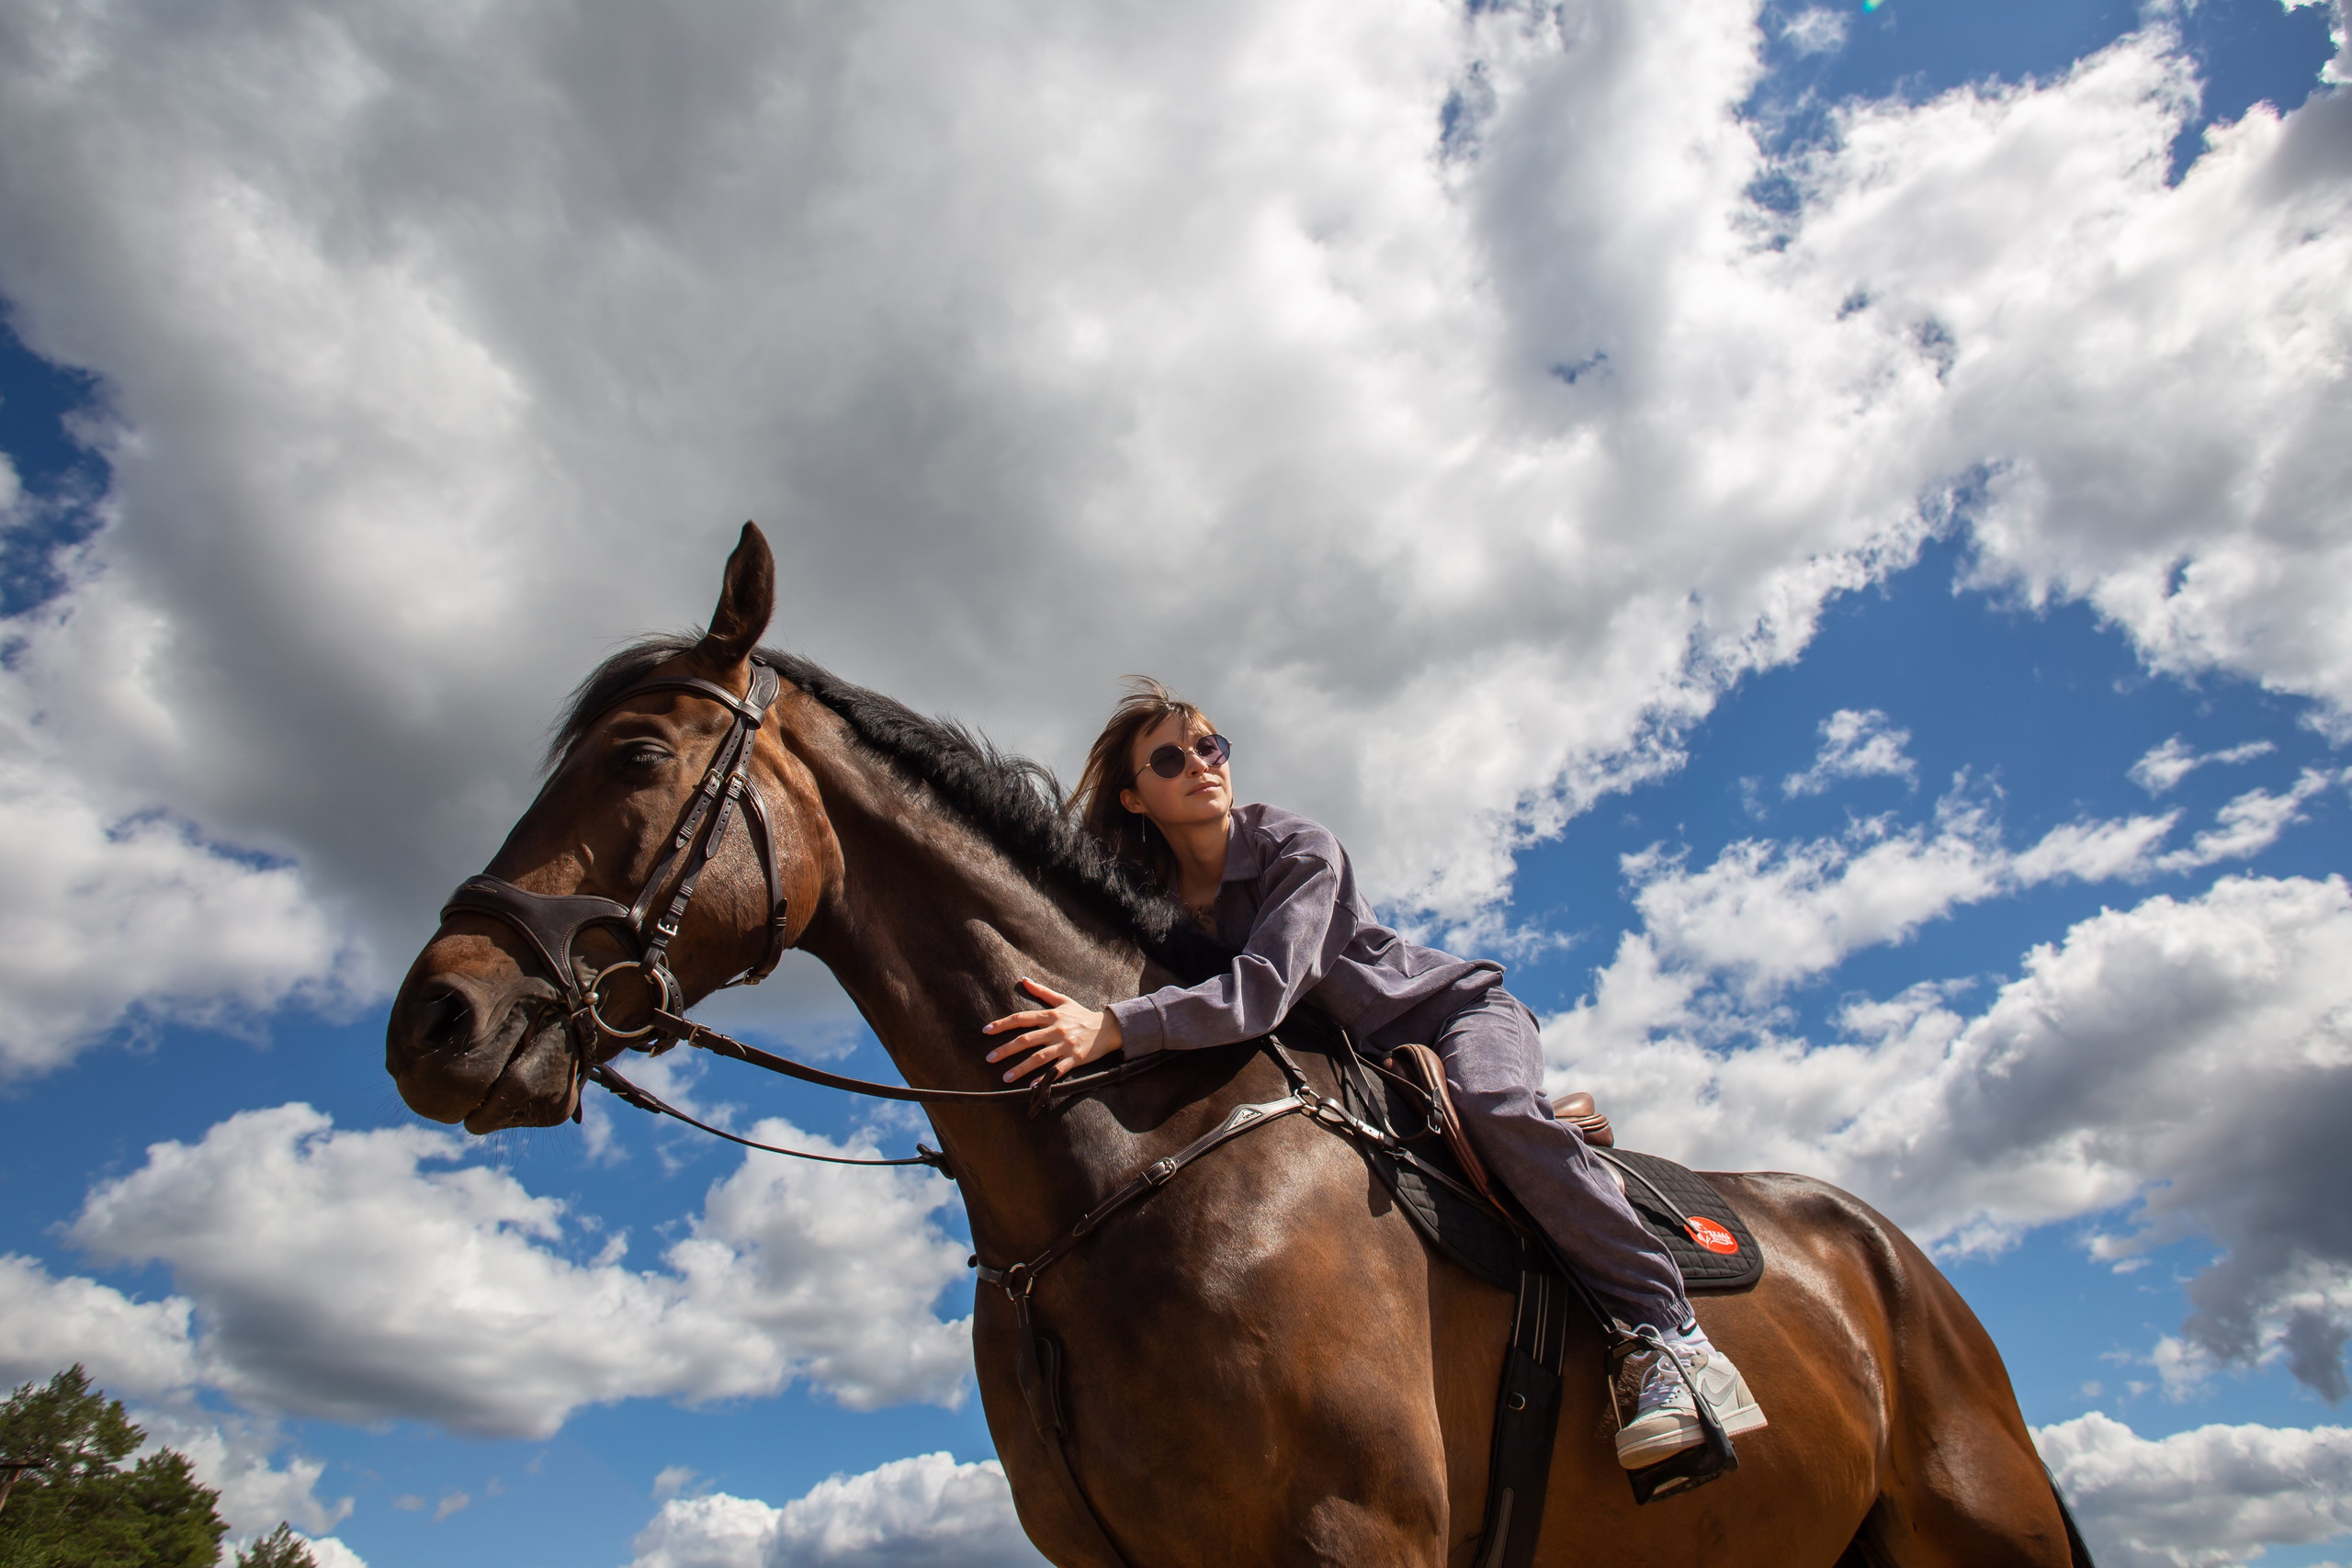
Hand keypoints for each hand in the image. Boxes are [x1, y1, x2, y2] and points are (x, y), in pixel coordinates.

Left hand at [981, 978, 1123, 1081]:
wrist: (1108, 1028)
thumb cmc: (1082, 1015)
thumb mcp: (1063, 1000)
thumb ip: (1042, 991)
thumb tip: (1024, 979)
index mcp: (1051, 1015)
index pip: (1022, 1019)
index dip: (1002, 1024)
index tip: (986, 1031)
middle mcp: (1056, 1030)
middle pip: (1026, 1040)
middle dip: (1006, 1050)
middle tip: (989, 1058)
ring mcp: (1065, 1045)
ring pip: (1039, 1058)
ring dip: (1020, 1068)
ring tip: (1005, 1077)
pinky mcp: (1075, 1058)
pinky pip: (1057, 1070)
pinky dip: (1045, 1078)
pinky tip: (1032, 1086)